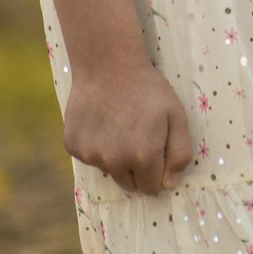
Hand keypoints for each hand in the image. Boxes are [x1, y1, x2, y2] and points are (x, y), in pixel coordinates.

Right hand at [62, 53, 194, 195]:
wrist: (109, 66)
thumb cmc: (148, 90)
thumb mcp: (177, 116)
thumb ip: (179, 153)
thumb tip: (169, 184)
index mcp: (143, 156)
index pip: (151, 187)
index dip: (157, 174)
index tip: (158, 156)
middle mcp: (114, 161)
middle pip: (129, 184)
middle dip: (138, 170)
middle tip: (141, 139)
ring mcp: (90, 155)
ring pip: (109, 169)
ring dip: (116, 157)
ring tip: (121, 125)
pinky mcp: (73, 146)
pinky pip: (89, 156)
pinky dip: (97, 146)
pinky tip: (103, 121)